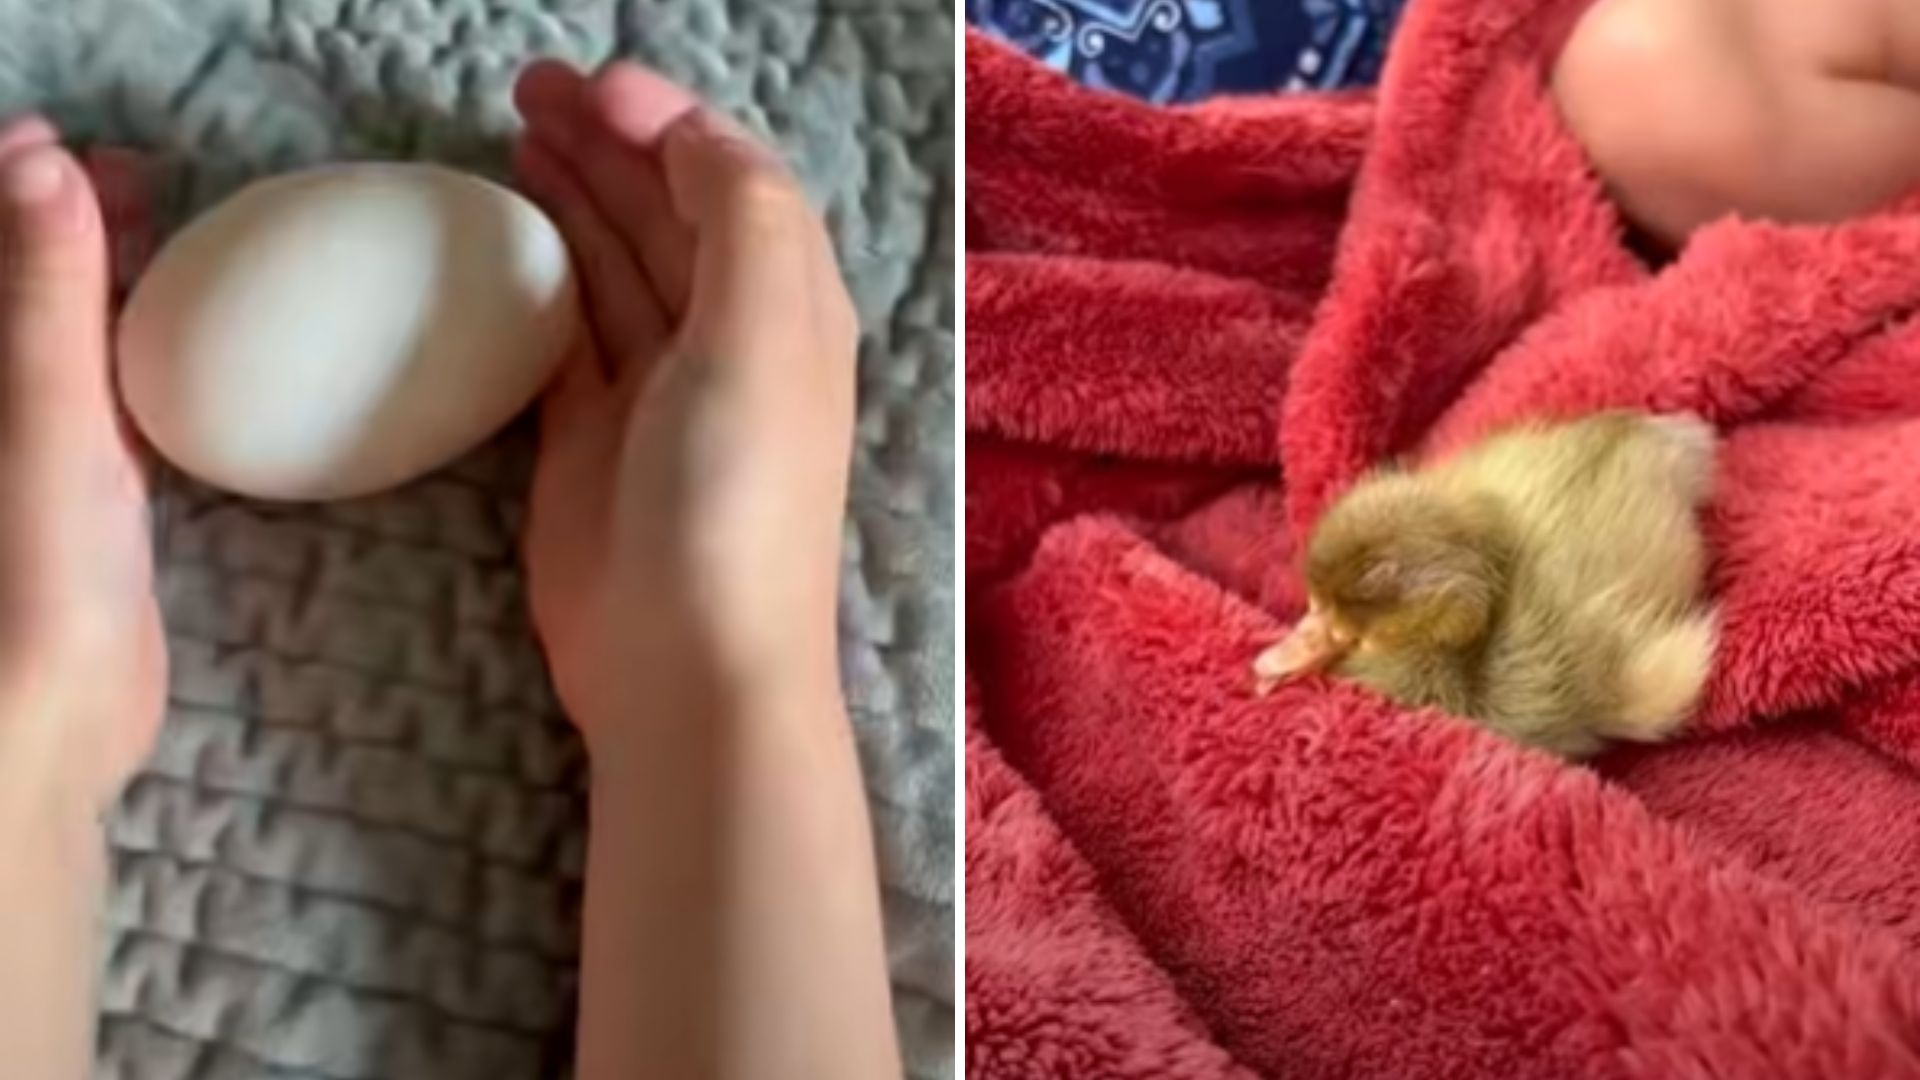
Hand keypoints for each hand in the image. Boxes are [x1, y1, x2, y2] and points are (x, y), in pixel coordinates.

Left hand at [0, 118, 164, 812]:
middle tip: (142, 182)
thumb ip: (43, 295)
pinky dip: (131, 351)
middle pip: (18, 288)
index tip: (75, 146)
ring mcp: (29, 449)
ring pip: (58, 337)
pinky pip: (100, 395)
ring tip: (168, 236)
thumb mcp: (44, 417)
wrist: (48, 719)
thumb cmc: (33, 573)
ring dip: (102, 280)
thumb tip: (45, 161)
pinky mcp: (79, 496)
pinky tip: (179, 340)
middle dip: (64, 223)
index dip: (13, 189)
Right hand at [512, 62, 857, 748]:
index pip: (734, 185)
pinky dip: (541, 278)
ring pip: (616, 265)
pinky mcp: (589, 437)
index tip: (594, 86)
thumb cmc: (736, 497)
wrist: (687, 664)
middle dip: (611, 144)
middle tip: (527, 89)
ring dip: (574, 196)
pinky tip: (506, 235)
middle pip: (669, 213)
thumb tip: (689, 135)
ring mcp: (657, 389)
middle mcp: (730, 338)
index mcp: (789, 308)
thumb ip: (742, 219)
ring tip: (515, 131)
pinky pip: (567, 331)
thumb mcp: (764, 338)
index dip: (673, 126)